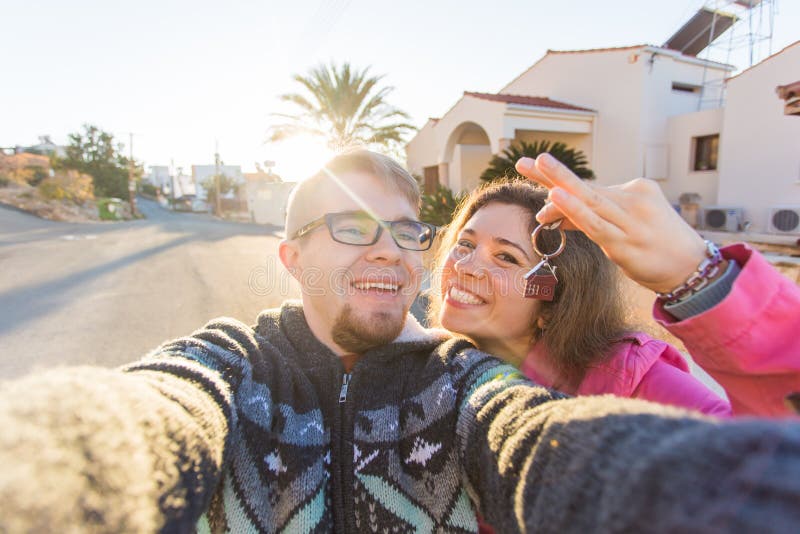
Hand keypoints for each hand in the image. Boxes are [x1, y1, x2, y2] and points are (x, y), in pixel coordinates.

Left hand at [515, 153, 707, 293]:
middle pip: (585, 186)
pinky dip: (574, 209)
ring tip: (538, 165)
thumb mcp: (624, 225)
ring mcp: (630, 220)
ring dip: (560, 183)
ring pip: (588, 200)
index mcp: (636, 190)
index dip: (558, 181)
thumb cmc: (657, 245)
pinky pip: (594, 223)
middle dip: (553, 173)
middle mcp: (633, 200)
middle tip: (528, 159)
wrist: (692, 268)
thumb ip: (590, 218)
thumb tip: (554, 213)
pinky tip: (555, 198)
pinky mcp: (625, 242)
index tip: (533, 168)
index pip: (590, 186)